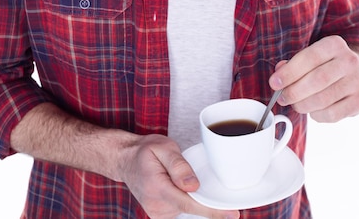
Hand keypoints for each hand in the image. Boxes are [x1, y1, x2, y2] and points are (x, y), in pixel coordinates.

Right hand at [117, 133, 238, 218]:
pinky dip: (189, 203)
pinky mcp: (160, 216)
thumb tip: (194, 186)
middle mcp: (157, 206)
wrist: (125, 160)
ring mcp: (158, 213)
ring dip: (196, 200)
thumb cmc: (146, 151)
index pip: (190, 204)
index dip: (213, 211)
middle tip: (213, 187)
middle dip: (207, 201)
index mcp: (158, 188)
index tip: (233, 213)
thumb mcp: (163, 147)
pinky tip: (185, 189)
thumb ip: (178, 165)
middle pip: (191, 209)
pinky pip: (181, 212)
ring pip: (187, 211)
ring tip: (185, 179)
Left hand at [269, 36, 358, 122]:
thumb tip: (278, 76)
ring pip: (323, 99)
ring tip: (295, 104)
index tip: (274, 83)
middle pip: (316, 80)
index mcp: (334, 44)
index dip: (289, 72)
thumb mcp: (310, 56)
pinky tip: (312, 110)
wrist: (356, 75)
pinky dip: (316, 115)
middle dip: (293, 92)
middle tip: (281, 98)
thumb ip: (292, 64)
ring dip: (302, 105)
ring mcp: (357, 82)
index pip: (309, 58)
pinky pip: (332, 114)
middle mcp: (349, 61)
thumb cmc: (325, 65)